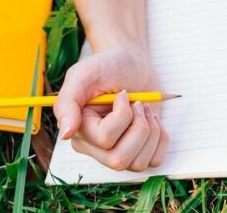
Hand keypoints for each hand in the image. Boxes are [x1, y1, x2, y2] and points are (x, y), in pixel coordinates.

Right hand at [54, 44, 168, 171]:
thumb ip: (67, 102)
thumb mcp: (83, 74)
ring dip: (150, 131)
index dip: (122, 115)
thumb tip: (65, 133)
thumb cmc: (107, 66)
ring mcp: (119, 151)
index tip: (122, 94)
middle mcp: (96, 148)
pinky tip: (152, 120)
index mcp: (80, 131)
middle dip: (138, 127)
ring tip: (143, 109)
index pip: (105, 139)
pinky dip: (161, 138)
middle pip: (119, 160)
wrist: (132, 62)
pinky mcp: (139, 151)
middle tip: (137, 104)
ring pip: (138, 164)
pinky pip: (154, 161)